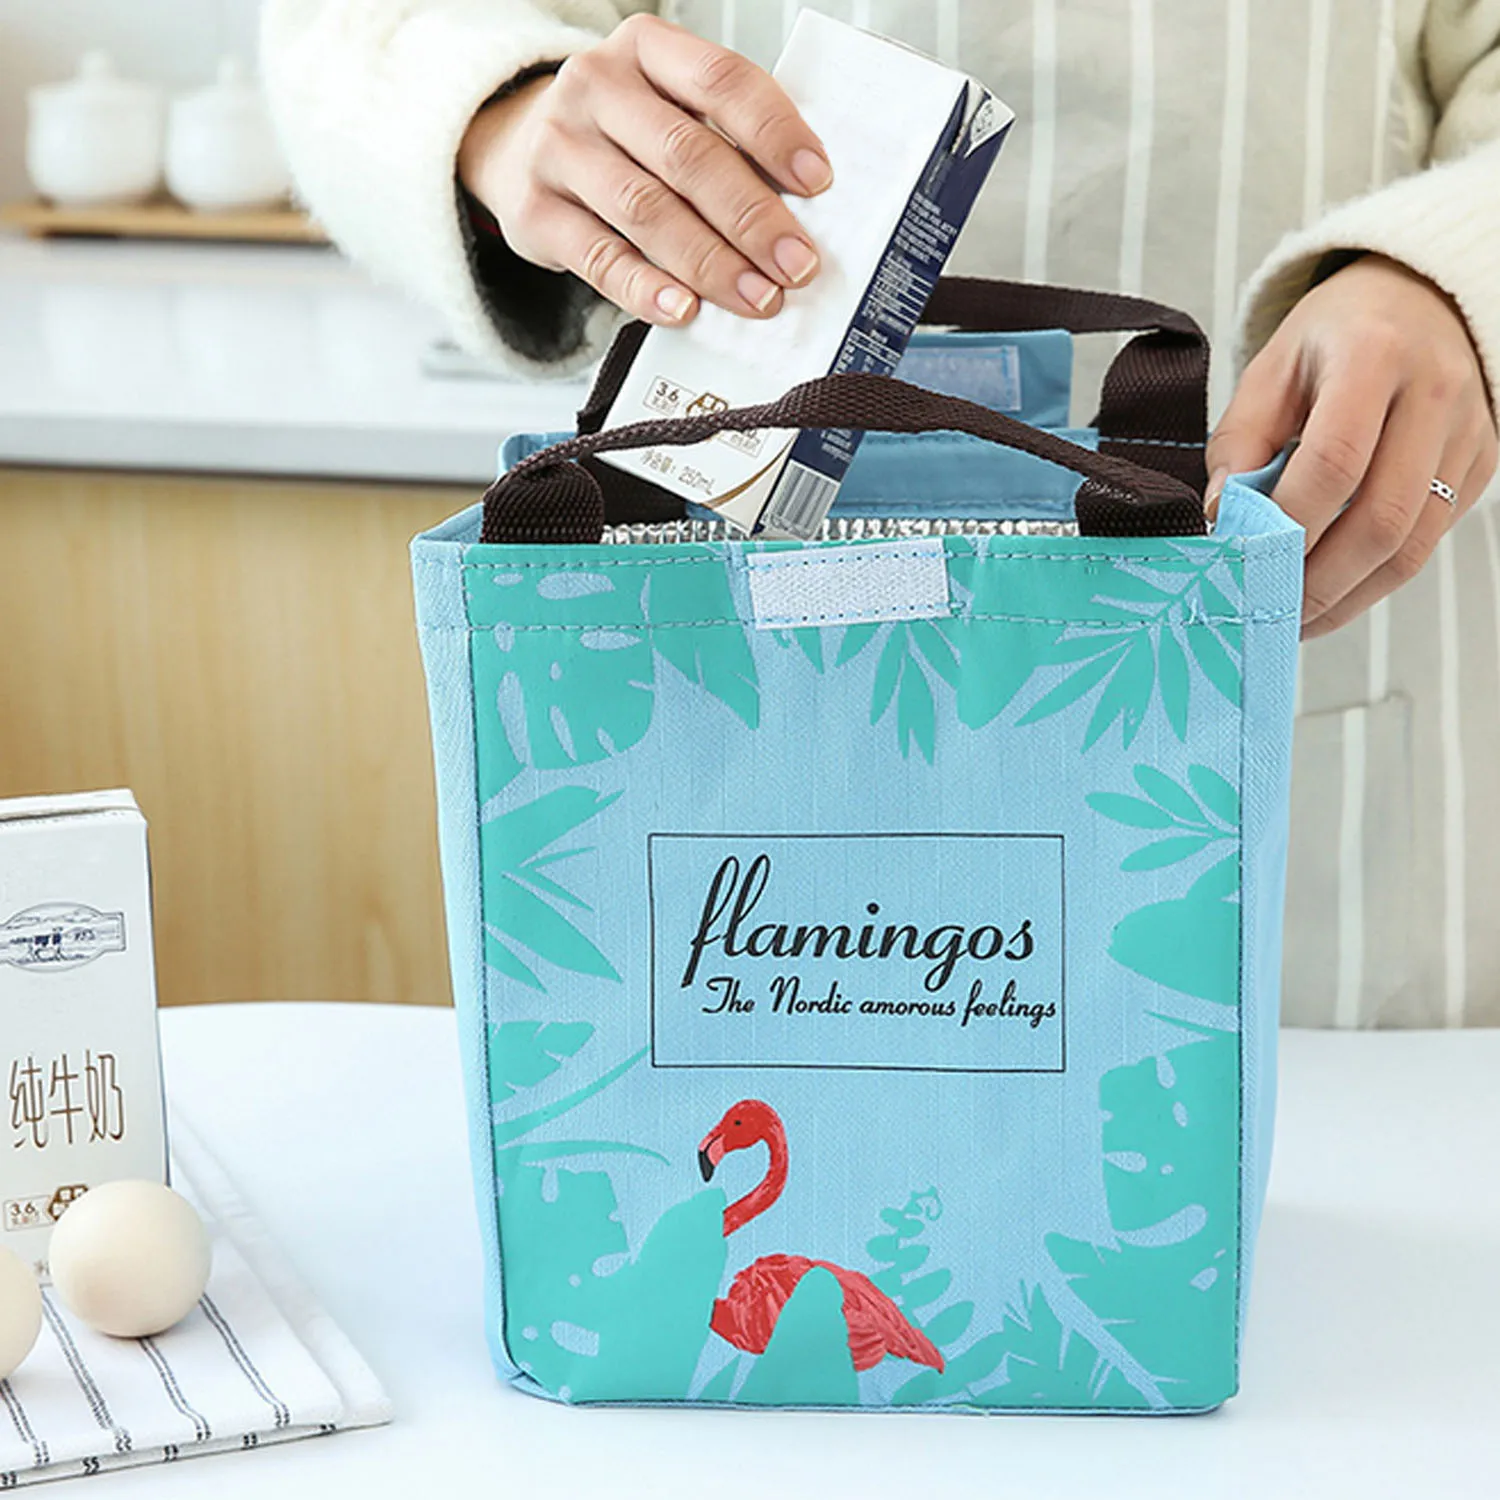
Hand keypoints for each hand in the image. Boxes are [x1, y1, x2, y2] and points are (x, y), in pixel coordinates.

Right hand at [458, 13, 829, 326]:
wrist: (516, 146)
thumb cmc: (619, 132)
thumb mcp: (667, 106)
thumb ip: (724, 139)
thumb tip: (799, 209)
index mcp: (646, 49)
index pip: (720, 80)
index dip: (774, 132)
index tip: (817, 181)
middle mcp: (596, 88)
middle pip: (687, 155)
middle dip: (751, 217)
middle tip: (795, 263)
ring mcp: (559, 149)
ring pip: (647, 211)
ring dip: (711, 263)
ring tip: (756, 296)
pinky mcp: (536, 213)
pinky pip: (601, 259)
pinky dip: (647, 289)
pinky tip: (683, 310)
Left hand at [1207, 254, 1497, 637]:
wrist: (1418, 300)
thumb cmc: (1334, 337)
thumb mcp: (1270, 370)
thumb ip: (1239, 443)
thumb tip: (1220, 520)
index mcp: (1374, 356)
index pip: (1334, 461)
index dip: (1289, 524)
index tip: (1245, 563)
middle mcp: (1435, 393)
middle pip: (1382, 516)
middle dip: (1319, 580)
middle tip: (1267, 612)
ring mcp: (1468, 433)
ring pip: (1413, 544)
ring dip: (1349, 595)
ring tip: (1294, 617)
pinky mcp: (1480, 466)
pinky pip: (1428, 541)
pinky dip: (1375, 580)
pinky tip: (1332, 592)